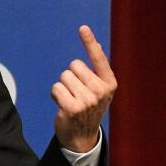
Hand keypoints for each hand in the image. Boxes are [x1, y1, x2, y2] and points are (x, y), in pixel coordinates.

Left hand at [51, 25, 116, 151]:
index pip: (98, 58)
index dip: (90, 42)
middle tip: (77, 93)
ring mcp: (87, 100)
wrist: (83, 137)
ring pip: (64, 77)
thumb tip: (97, 45)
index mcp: (109, 84)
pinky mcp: (72, 108)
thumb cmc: (89, 108)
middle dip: (71, 77)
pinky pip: (56, 88)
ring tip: (70, 100)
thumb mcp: (99, 89)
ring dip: (63, 87)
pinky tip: (63, 106)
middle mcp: (101, 91)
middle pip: (74, 66)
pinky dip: (55, 95)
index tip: (82, 28)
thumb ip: (98, 69)